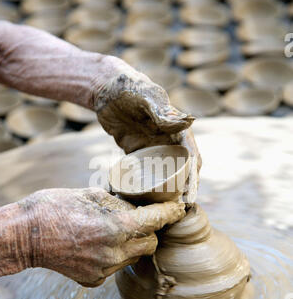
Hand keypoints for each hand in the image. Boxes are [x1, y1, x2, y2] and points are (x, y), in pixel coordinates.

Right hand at [20, 187, 184, 286]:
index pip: (157, 221)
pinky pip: (116, 267)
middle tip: (141, 218)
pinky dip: (115, 255)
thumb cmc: (54, 208)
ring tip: (115, 230)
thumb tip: (137, 206)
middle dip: (151, 231)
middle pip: (151, 244)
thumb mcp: (91, 194)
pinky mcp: (94, 280)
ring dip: (132, 244)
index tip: (180, 209)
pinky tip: (98, 245)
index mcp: (116, 227)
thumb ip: (120, 203)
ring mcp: (104, 270)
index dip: (171, 214)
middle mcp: (114, 252)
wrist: (24, 236)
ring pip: (134, 257)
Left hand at [92, 56, 201, 203]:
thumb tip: (190, 122)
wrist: (105, 89)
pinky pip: (146, 170)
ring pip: (166, 171)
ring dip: (169, 189)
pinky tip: (144, 198)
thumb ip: (164, 112)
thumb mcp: (145, 99)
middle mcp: (168, 139)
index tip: (191, 196)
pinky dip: (148, 183)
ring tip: (166, 210)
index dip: (194, 177)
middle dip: (186, 188)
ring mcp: (153, 145)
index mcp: (176, 128)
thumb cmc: (128, 89)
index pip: (191, 156)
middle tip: (180, 209)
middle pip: (183, 168)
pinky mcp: (137, 150)